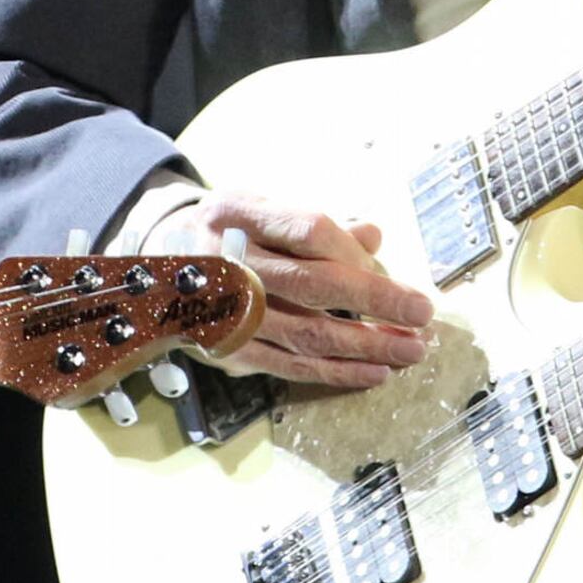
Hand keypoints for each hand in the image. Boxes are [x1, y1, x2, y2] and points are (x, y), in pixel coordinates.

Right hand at [142, 192, 434, 388]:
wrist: (160, 269)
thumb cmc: (229, 235)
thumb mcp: (261, 210)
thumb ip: (316, 227)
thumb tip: (374, 236)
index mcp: (237, 213)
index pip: (309, 231)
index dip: (359, 255)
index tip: (395, 275)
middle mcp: (228, 261)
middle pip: (314, 285)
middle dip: (377, 303)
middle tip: (422, 316)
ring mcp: (225, 311)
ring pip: (308, 333)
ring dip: (367, 345)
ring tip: (411, 351)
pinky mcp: (227, 350)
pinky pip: (291, 366)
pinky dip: (337, 371)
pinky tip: (375, 371)